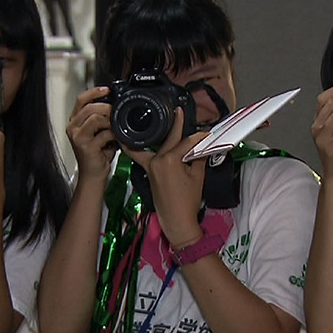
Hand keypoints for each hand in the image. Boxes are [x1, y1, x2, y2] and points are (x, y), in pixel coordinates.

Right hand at [66, 86, 116, 180]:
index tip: (107, 89)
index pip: (81, 100)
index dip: (94, 92)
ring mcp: (78, 137)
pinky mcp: (86, 146)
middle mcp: (73, 128)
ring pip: (95, 117)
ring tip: (116, 127)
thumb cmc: (97, 154)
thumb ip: (102, 118)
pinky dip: (113, 134)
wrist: (93, 175)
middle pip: (89, 107)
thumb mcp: (99, 132)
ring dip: (110, 120)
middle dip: (106, 107)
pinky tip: (116, 139)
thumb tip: (115, 105)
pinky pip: (103, 133)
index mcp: (75, 121)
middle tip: (116, 112)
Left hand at [124, 108, 209, 247]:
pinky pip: (140, 156)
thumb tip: (202, 147)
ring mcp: (151, 167)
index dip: (199, 137)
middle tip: (179, 111)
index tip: (207, 133)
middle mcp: (157, 161)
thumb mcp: (198, 176)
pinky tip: (125, 140)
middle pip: (171, 140)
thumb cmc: (188, 201)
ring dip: (157, 134)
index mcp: (170, 160)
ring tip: (152, 119)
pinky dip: (133, 148)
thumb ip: (198, 158)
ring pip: (157, 146)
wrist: (177, 221)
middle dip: (177, 126)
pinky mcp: (148, 173)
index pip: (187, 143)